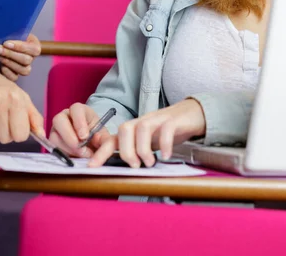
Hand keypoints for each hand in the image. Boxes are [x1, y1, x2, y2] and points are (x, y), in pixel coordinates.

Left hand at [0, 33, 40, 80]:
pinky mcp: (15, 76)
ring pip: (23, 70)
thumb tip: (4, 33)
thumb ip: (10, 31)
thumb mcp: (10, 31)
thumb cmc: (5, 35)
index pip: (34, 49)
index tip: (5, 43)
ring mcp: (24, 68)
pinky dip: (6, 72)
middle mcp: (31, 58)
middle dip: (9, 54)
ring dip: (7, 62)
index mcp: (34, 45)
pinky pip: (14, 77)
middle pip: (26, 60)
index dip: (20, 47)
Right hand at [49, 102, 111, 156]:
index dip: (79, 122)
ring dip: (67, 147)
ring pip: (54, 135)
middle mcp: (65, 117)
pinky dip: (63, 154)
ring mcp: (56, 129)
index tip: (84, 136)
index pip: (76, 109)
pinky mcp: (52, 141)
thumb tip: (103, 152)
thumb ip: (105, 143)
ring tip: (80, 155)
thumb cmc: (97, 138)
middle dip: (69, 136)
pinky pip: (52, 147)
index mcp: (79, 111)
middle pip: (59, 119)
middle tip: (80, 148)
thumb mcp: (104, 138)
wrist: (91, 147)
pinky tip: (73, 157)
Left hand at [89, 99, 205, 167]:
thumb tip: (126, 172)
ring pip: (143, 127)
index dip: (101, 152)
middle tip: (135, 166)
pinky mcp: (174, 120)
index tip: (93, 167)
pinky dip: (164, 143)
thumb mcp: (151, 142)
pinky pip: (166, 129)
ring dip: (143, 148)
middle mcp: (143, 121)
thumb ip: (138, 151)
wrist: (193, 114)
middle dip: (126, 150)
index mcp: (135, 128)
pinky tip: (166, 155)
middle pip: (125, 128)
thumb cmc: (169, 131)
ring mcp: (158, 119)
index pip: (113, 138)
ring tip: (150, 162)